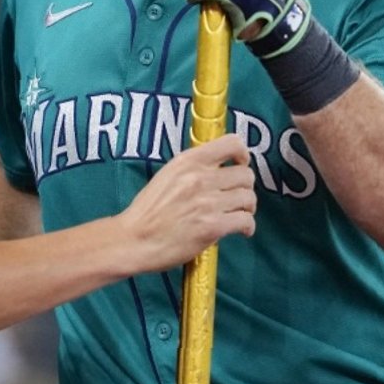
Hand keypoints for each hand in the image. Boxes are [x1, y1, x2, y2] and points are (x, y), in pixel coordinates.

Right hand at [119, 134, 255, 271]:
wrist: (134, 239)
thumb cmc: (148, 211)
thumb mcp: (168, 175)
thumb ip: (193, 169)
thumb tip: (219, 168)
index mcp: (188, 161)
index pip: (231, 143)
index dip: (242, 154)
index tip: (240, 164)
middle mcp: (199, 177)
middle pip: (245, 175)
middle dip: (246, 187)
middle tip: (238, 198)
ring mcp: (207, 202)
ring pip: (248, 198)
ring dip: (247, 208)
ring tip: (239, 214)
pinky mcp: (212, 227)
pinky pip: (245, 221)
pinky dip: (247, 227)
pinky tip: (241, 230)